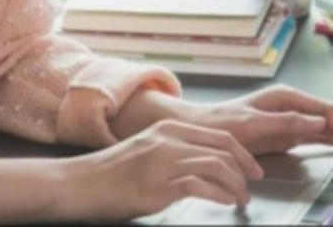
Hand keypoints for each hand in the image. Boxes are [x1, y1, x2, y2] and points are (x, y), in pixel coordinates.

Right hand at [69, 120, 264, 220]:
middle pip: (224, 149)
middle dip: (245, 170)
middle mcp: (168, 140)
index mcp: (168, 128)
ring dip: (236, 186)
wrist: (79, 183)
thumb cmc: (110, 173)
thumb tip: (204, 166)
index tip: (253, 169)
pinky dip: (219, 195)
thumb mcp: (147, 150)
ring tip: (240, 200)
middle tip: (252, 186)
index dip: (243, 154)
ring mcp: (163, 161)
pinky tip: (225, 202)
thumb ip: (173, 151)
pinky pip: (200, 186)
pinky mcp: (157, 185)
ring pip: (217, 166)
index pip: (219, 135)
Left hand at [182, 85, 332, 166]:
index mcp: (288, 98)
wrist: (206, 129)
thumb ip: (285, 122)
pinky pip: (323, 136)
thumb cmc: (223, 123)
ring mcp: (296, 118)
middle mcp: (295, 104)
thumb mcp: (252, 123)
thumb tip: (317, 121)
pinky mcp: (293, 132)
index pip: (326, 110)